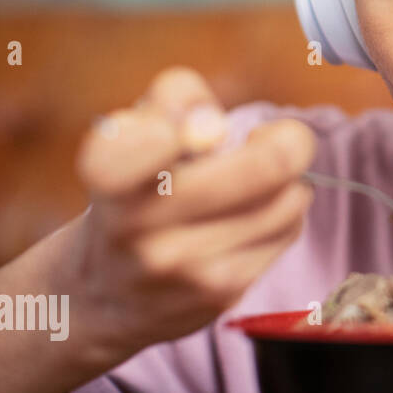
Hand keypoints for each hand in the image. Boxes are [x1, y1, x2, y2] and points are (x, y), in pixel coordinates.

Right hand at [65, 67, 315, 361]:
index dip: (189, 113)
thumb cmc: (133, 190)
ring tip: (261, 181)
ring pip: (289, 200)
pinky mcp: (220, 293)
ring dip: (288, 181)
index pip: (156, 135)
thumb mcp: (132, 132)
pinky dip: (284, 213)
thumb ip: (174, 98)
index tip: (200, 126)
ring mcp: (183, 265)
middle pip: (267, 166)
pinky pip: (288, 231)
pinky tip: (254, 216)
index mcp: (109, 172)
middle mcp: (139, 225)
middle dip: (289, 140)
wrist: (104, 294)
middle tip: (281, 136)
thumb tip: (214, 124)